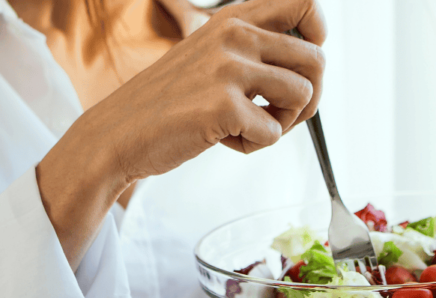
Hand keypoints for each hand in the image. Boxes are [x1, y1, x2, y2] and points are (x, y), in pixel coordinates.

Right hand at [52, 0, 326, 179]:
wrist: (117, 133)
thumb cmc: (169, 102)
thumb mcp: (209, 55)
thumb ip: (251, 48)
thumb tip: (313, 60)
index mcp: (233, 18)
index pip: (305, 2)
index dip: (318, 37)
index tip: (300, 67)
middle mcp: (234, 35)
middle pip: (316, 60)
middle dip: (308, 98)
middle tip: (279, 115)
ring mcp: (228, 69)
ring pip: (303, 96)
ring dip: (283, 123)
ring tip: (248, 127)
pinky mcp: (223, 106)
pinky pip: (273, 133)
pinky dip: (254, 146)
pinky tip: (223, 139)